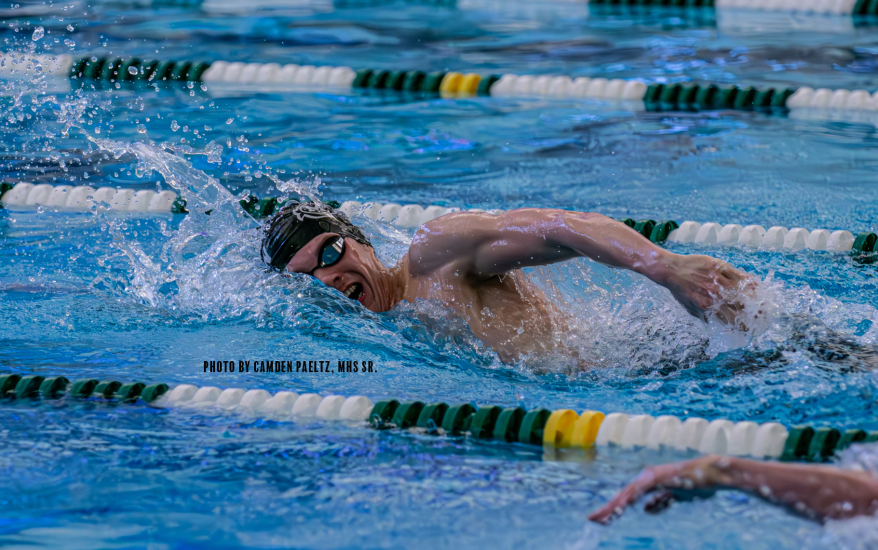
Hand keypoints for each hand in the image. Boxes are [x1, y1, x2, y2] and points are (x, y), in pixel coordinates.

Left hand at [587, 455, 725, 523]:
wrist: (709, 474)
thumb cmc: (693, 484)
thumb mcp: (673, 497)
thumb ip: (659, 502)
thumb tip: (644, 509)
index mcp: (648, 483)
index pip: (626, 498)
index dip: (613, 508)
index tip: (601, 519)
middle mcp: (645, 478)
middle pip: (622, 496)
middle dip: (607, 509)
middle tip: (592, 519)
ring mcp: (650, 477)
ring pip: (627, 494)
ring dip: (613, 507)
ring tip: (601, 518)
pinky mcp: (657, 478)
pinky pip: (640, 491)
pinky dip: (629, 499)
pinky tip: (619, 508)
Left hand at [656, 254, 752, 324]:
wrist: (672, 269)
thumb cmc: (681, 290)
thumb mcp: (690, 307)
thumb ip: (705, 317)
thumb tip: (718, 327)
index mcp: (707, 306)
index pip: (730, 319)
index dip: (743, 326)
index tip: (750, 329)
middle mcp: (714, 293)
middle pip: (740, 305)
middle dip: (753, 313)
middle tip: (761, 316)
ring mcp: (718, 279)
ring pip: (742, 290)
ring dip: (754, 298)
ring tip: (762, 302)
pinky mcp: (719, 267)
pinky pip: (738, 274)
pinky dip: (748, 280)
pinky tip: (755, 285)